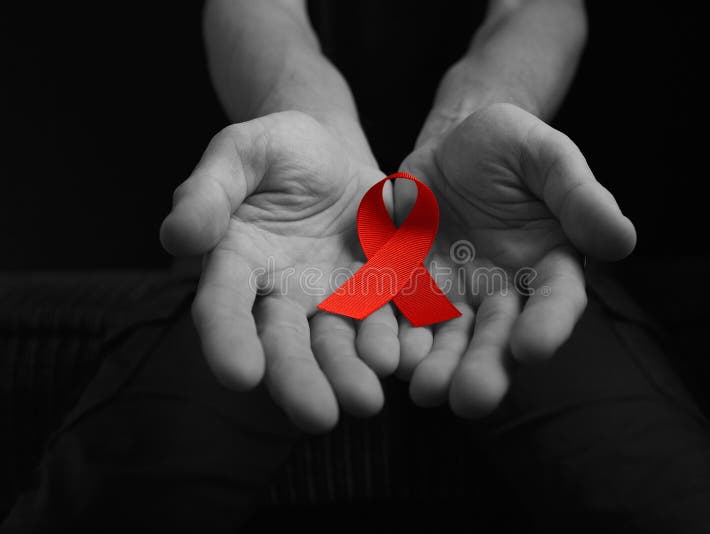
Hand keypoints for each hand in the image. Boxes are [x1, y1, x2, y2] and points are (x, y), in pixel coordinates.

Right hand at [160, 111, 398, 432]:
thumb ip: (209, 190)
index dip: (228, 340)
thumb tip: (179, 236)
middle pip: (285, 344)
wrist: (335, 154)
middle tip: (318, 416)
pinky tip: (410, 359)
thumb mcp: (241, 152)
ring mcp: (332, 299)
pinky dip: (399, 342)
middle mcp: (282, 295)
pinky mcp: (379, 294)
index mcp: (237, 263)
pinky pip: (390, 322)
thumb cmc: (278, 150)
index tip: (240, 375)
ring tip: (368, 399)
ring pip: (338, 345)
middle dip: (298, 381)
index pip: (224, 307)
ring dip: (351, 374)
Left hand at [395, 103, 635, 417]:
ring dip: (438, 365)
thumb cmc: (508, 145)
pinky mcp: (408, 287)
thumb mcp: (545, 154)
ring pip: (448, 338)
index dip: (547, 324)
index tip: (533, 347)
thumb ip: (578, 194)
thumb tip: (622, 239)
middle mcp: (503, 291)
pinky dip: (393, 337)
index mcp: (548, 263)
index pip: (555, 299)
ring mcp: (454, 293)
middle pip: (498, 335)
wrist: (449, 144)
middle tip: (471, 398)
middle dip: (486, 366)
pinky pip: (399, 315)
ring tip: (425, 389)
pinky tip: (383, 357)